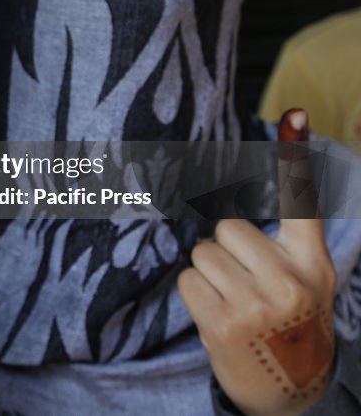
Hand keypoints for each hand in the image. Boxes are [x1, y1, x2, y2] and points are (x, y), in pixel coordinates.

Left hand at [178, 109, 337, 414]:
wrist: (286, 387)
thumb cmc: (288, 319)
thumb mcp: (303, 278)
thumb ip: (287, 237)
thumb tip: (275, 172)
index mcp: (312, 263)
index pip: (302, 203)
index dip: (295, 156)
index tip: (293, 114)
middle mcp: (290, 281)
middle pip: (226, 229)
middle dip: (224, 250)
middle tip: (242, 281)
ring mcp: (257, 305)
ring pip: (202, 254)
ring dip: (207, 275)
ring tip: (232, 302)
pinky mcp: (223, 325)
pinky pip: (187, 281)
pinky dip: (195, 295)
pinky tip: (218, 316)